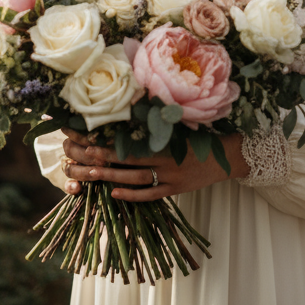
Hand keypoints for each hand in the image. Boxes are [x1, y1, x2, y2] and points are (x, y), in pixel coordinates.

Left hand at [59, 128, 248, 201]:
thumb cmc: (200, 137)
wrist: (228, 156)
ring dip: (110, 175)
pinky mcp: (176, 190)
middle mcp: (165, 156)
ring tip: (88, 174)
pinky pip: (150, 194)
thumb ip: (156, 122)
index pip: (127, 137)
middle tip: (76, 155)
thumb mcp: (178, 126)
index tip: (83, 134)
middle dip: (99, 156)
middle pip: (125, 157)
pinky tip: (114, 193)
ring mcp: (170, 175)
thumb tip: (128, 110)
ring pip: (134, 177)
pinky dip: (132, 195)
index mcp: (164, 137)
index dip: (104, 136)